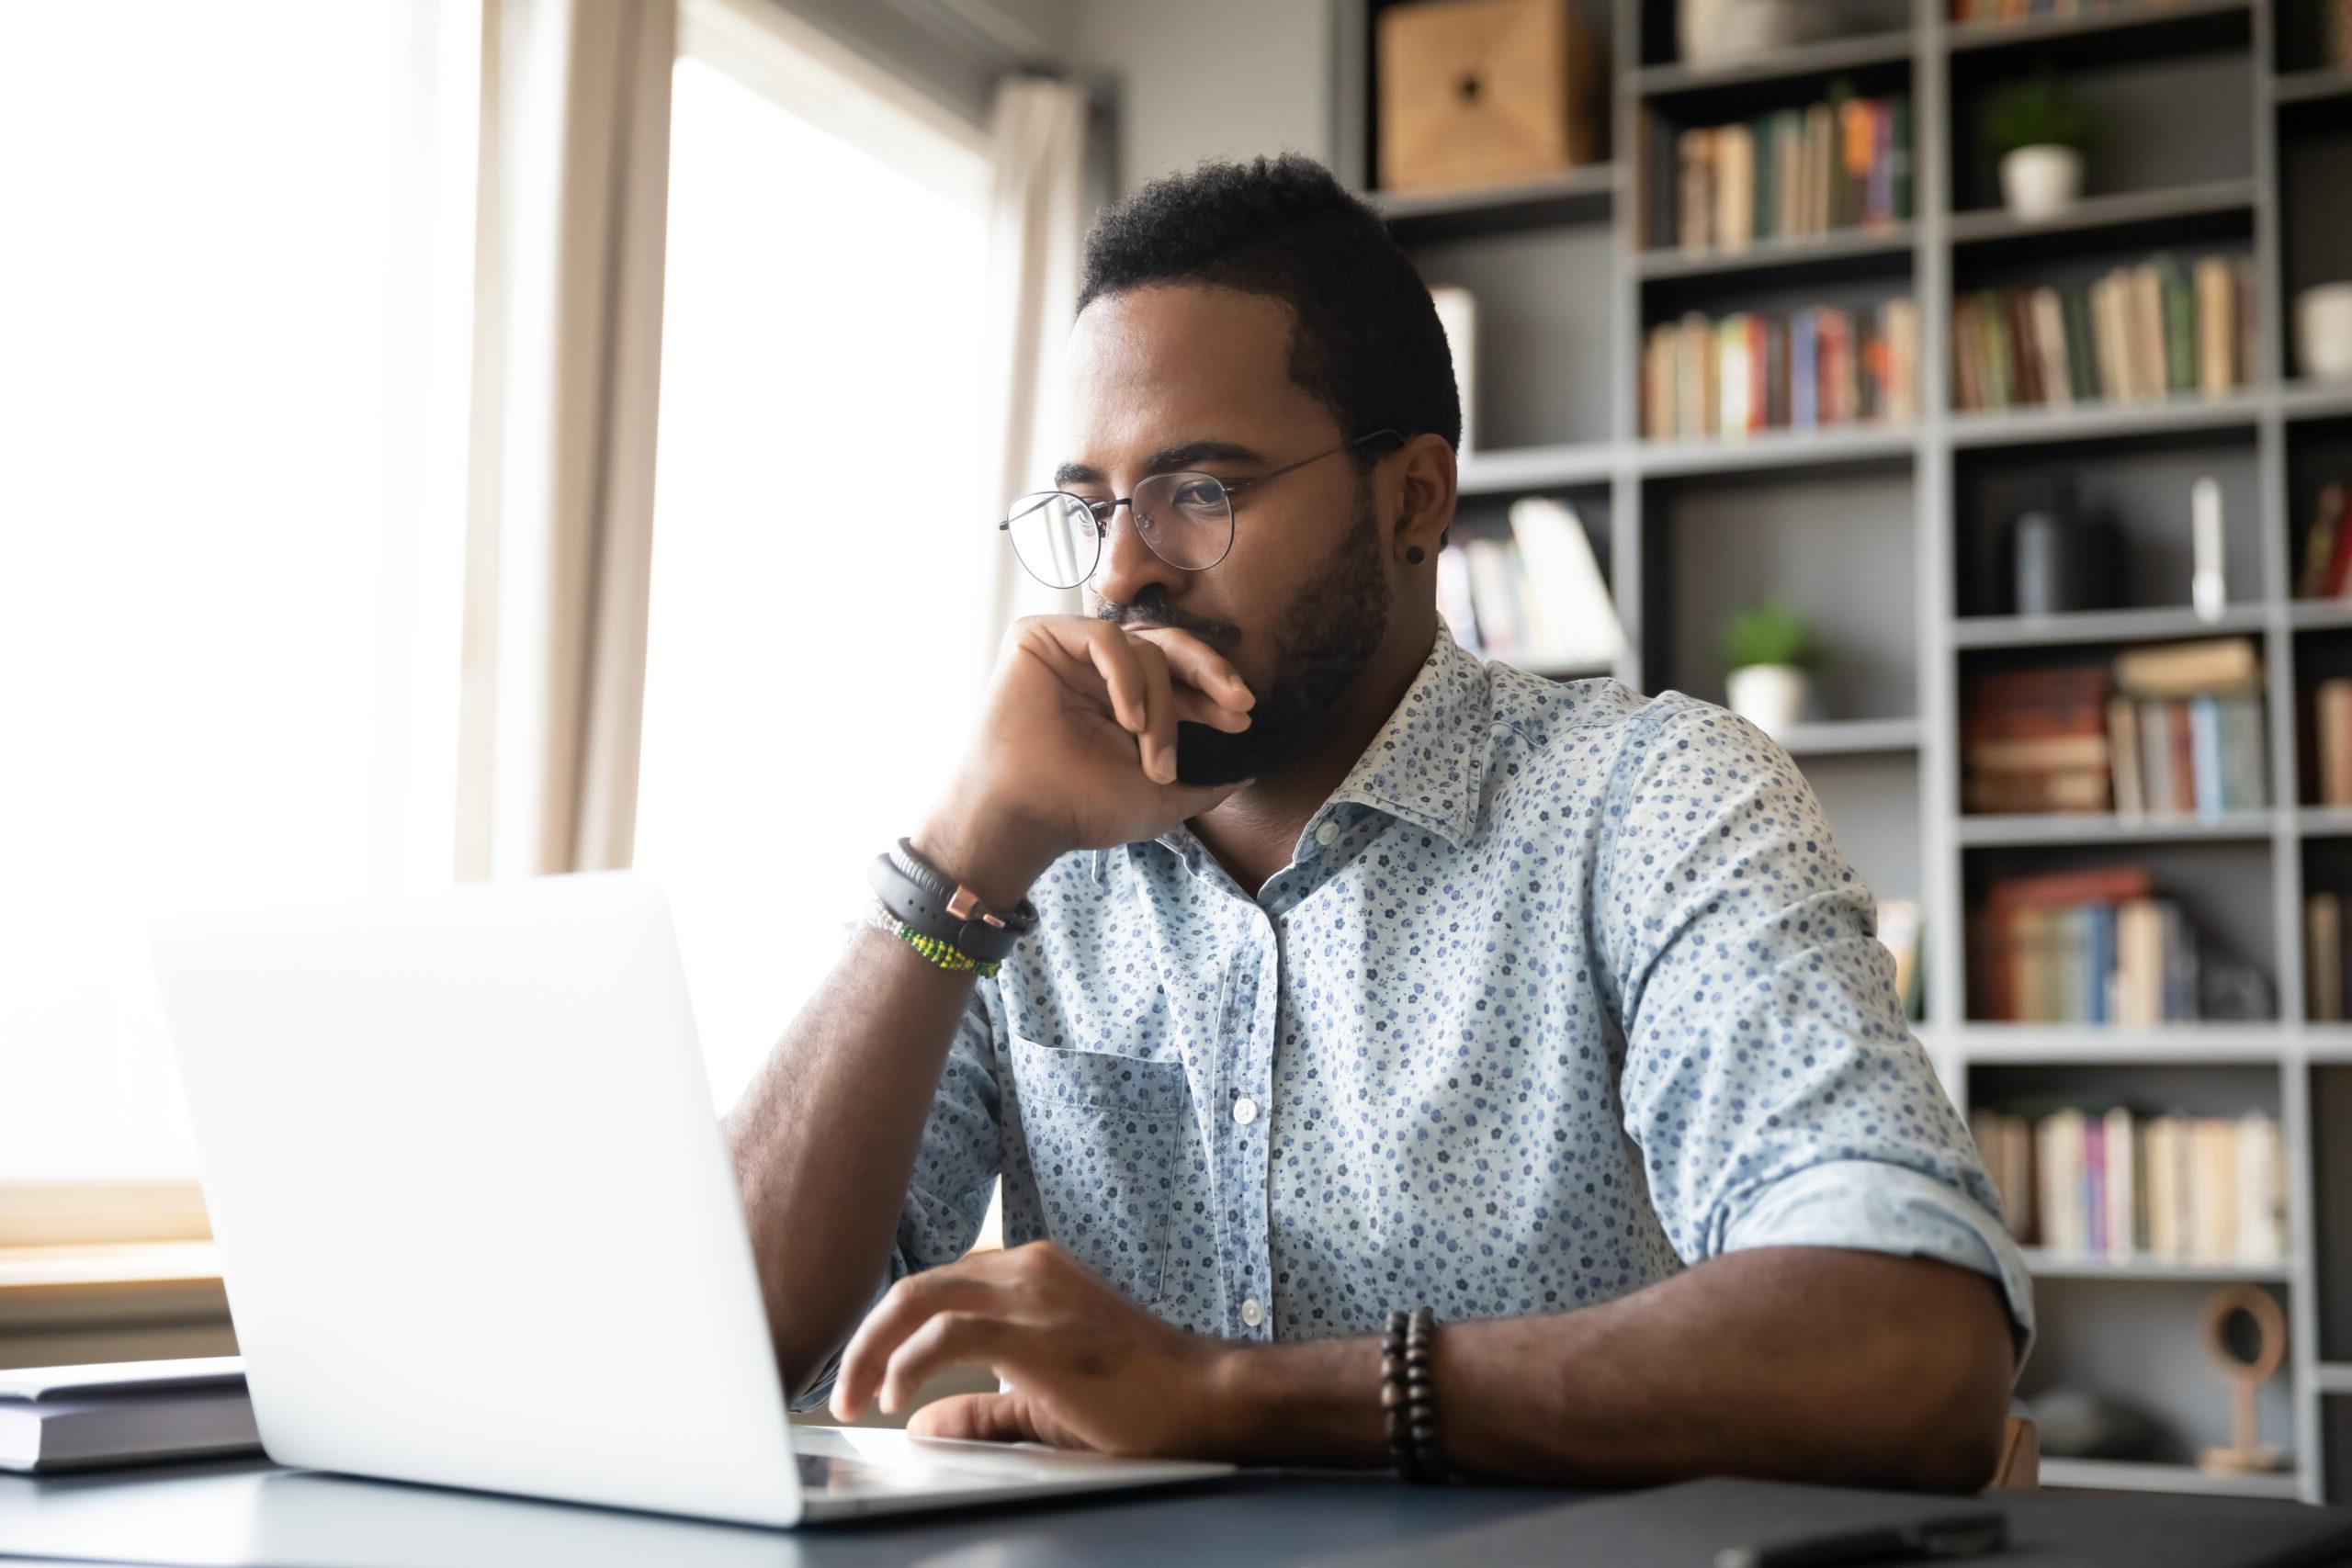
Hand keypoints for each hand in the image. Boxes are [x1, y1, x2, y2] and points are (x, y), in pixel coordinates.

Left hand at [828, 1240, 1238, 1458]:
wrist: (1203, 1398)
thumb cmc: (1139, 1398)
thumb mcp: (1045, 1401)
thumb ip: (983, 1408)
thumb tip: (924, 1423)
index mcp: (1030, 1273)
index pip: (938, 1289)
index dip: (890, 1332)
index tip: (865, 1378)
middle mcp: (1026, 1268)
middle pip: (915, 1289)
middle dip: (866, 1341)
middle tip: (843, 1394)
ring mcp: (1031, 1293)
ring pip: (919, 1300)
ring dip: (874, 1352)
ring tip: (856, 1399)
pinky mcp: (1035, 1330)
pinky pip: (947, 1335)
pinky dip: (909, 1363)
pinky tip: (897, 1396)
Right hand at [914, 616, 1256, 905]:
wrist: (1025, 817)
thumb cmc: (1082, 810)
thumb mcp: (1163, 799)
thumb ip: (1209, 783)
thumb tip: (1252, 771)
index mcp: (1125, 700)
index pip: (1181, 679)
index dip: (1214, 693)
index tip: (1243, 717)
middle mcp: (1099, 672)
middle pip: (1169, 647)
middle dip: (1211, 672)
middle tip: (1237, 701)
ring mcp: (1070, 652)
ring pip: (1143, 650)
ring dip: (1160, 707)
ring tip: (1152, 756)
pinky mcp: (1039, 638)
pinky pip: (1105, 637)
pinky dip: (1126, 677)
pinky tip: (1128, 719)